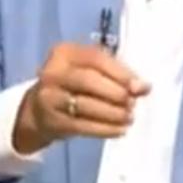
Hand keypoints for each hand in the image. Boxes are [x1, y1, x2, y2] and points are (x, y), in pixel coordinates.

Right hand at [12, 43, 149, 153]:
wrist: (39, 110)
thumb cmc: (73, 84)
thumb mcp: (88, 69)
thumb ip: (115, 73)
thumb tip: (143, 87)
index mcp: (64, 53)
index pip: (95, 58)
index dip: (120, 72)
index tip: (142, 87)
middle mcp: (52, 72)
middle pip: (87, 80)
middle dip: (115, 93)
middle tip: (133, 103)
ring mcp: (50, 98)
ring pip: (85, 105)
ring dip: (113, 113)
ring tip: (128, 117)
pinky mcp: (53, 121)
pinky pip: (82, 126)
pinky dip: (105, 129)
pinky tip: (120, 130)